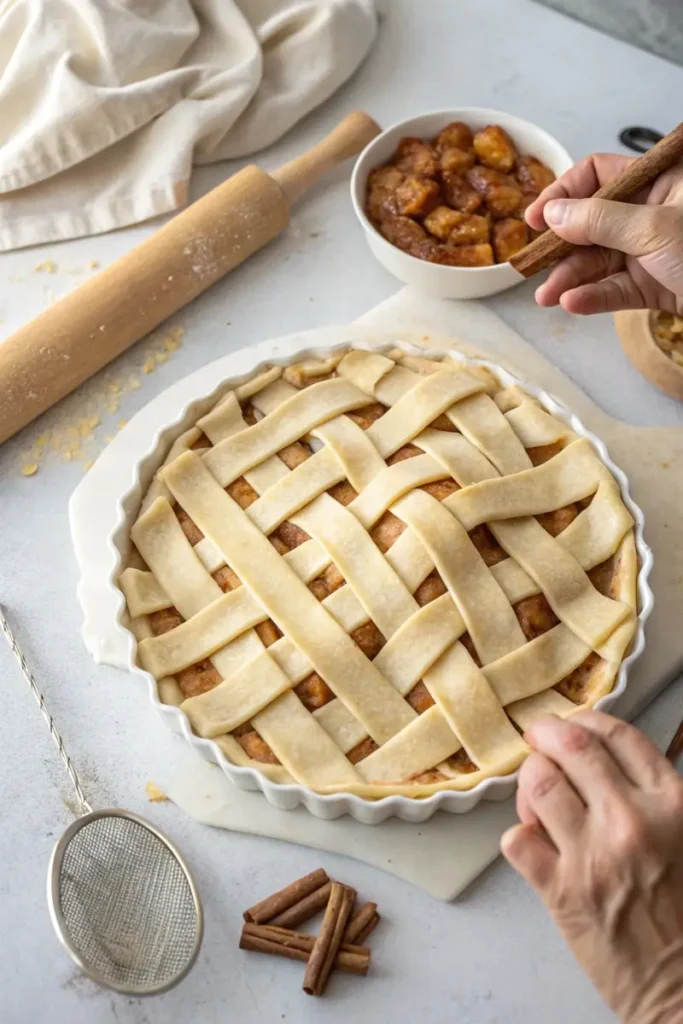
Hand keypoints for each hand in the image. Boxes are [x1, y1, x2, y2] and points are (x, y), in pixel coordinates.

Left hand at [501, 711, 682, 1023]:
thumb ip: (653, 794)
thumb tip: (604, 757)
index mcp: (671, 803)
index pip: (617, 735)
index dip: (586, 719)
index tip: (572, 723)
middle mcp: (631, 821)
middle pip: (570, 746)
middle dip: (546, 733)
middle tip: (538, 738)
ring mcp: (592, 855)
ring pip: (538, 783)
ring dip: (530, 782)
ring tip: (537, 797)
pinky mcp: (561, 891)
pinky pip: (517, 839)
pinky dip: (519, 835)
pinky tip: (535, 844)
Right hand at [525, 154, 682, 314]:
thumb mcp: (654, 229)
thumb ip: (600, 221)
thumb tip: (553, 213)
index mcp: (664, 178)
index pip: (600, 172)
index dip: (564, 193)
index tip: (535, 219)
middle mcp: (656, 210)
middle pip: (594, 222)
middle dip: (562, 247)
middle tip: (530, 265)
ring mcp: (655, 250)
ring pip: (602, 260)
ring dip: (572, 278)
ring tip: (545, 297)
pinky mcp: (657, 285)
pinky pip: (617, 289)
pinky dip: (594, 297)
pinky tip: (573, 304)